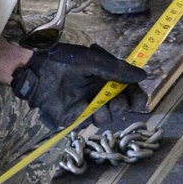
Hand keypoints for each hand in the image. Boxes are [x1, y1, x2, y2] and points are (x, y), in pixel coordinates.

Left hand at [11, 42, 146, 130]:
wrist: (39, 70)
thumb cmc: (67, 60)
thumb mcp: (95, 61)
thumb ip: (118, 70)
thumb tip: (144, 75)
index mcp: (108, 76)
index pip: (129, 89)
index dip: (136, 97)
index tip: (138, 102)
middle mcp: (100, 91)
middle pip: (122, 106)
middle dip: (122, 106)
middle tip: (114, 100)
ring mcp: (88, 104)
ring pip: (108, 117)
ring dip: (108, 113)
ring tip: (99, 105)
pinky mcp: (75, 117)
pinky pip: (90, 123)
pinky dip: (91, 117)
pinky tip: (84, 108)